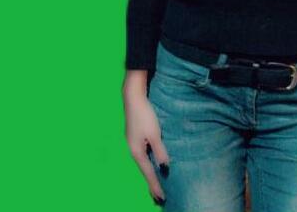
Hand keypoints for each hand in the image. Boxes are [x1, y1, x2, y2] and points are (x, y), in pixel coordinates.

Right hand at [123, 89, 170, 204]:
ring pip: (142, 163)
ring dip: (149, 174)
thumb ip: (159, 150)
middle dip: (151, 183)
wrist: (132, 98)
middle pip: (144, 170)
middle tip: (158, 197)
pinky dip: (147, 164)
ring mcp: (132, 144)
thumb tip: (164, 166)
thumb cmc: (145, 115)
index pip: (148, 173)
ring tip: (155, 185)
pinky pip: (142, 156)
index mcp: (137, 152)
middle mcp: (133, 150)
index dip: (155, 185)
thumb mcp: (155, 133)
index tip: (161, 197)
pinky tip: (151, 164)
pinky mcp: (134, 137)